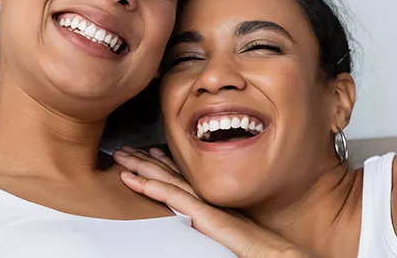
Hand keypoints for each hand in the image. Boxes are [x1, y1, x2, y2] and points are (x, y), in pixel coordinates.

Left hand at [114, 147, 319, 257]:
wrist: (275, 253)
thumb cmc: (258, 245)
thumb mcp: (230, 228)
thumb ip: (214, 220)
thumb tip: (202, 219)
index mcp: (211, 200)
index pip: (181, 178)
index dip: (162, 163)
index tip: (147, 152)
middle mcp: (205, 197)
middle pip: (169, 174)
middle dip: (145, 160)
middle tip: (124, 150)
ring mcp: (203, 204)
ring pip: (166, 180)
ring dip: (141, 168)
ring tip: (121, 158)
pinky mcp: (203, 215)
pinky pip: (173, 198)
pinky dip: (153, 188)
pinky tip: (136, 181)